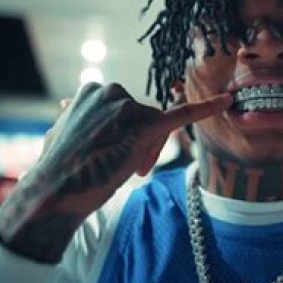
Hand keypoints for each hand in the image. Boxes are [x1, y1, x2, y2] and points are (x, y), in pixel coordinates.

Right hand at [0, 82, 231, 261]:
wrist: (54, 191)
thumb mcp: (61, 133)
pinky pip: (183, 115)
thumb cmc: (56, 169)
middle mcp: (111, 91)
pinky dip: (207, 107)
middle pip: (142, 117)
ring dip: (146, 151)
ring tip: (126, 170)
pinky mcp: (146, 124)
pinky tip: (227, 100)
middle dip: (137, 143)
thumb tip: (67, 110)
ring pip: (154, 127)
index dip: (121, 136)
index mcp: (92, 90)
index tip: (111, 156)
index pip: (123, 110)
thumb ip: (76, 119)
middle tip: (125, 169)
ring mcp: (128, 107)